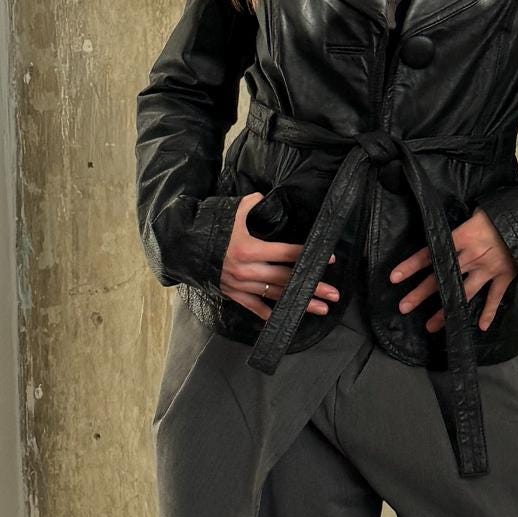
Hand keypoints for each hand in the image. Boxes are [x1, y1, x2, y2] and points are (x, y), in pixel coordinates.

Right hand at [221, 193, 339, 318]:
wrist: (183, 248)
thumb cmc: (210, 228)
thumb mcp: (231, 211)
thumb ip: (251, 204)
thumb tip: (264, 197)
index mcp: (250, 248)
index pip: (287, 253)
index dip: (308, 256)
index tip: (330, 260)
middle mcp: (248, 270)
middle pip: (287, 279)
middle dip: (312, 287)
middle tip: (333, 294)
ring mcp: (241, 284)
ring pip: (276, 296)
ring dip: (299, 303)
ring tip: (320, 308)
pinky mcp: (233, 293)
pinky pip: (254, 306)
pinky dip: (268, 313)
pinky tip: (285, 319)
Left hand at [388, 210, 516, 333]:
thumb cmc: (500, 212)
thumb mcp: (475, 213)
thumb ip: (460, 228)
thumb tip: (442, 234)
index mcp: (462, 238)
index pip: (431, 253)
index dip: (411, 265)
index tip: (395, 277)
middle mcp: (472, 256)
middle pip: (442, 277)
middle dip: (421, 293)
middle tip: (404, 306)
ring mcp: (488, 269)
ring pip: (464, 293)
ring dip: (447, 310)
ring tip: (431, 326)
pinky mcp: (504, 276)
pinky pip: (494, 297)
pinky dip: (488, 312)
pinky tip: (480, 327)